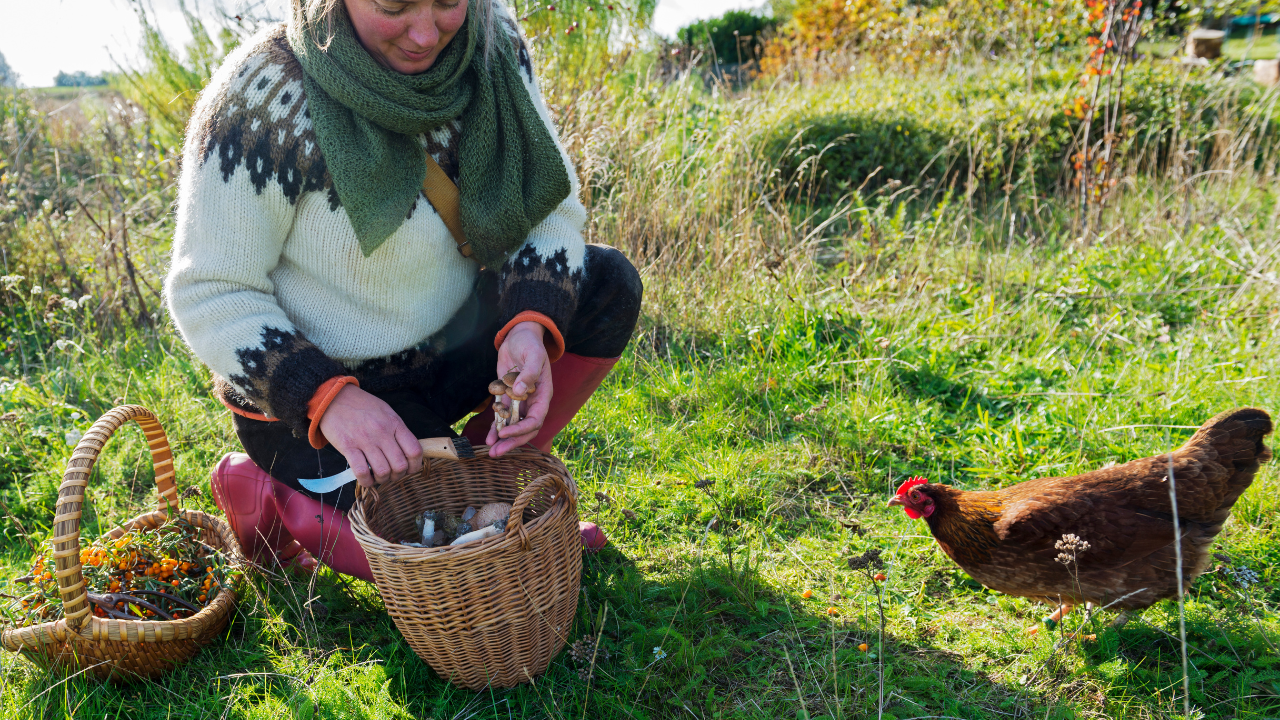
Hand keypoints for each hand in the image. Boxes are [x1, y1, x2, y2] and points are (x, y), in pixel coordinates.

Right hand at [318, 385, 422, 485]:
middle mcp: (382, 432)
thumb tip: (407, 452)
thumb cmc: (362, 406)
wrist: (334, 397)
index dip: (415, 466)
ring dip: (382, 479)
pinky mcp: (348, 447)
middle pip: (400, 465)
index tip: (409, 469)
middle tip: (392, 474)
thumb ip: (397, 430)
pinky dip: (366, 481)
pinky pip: (361, 472)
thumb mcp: (386, 412)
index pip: (414, 451)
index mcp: (394, 423)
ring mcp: (365, 440)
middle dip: (398, 476)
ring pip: (382, 471)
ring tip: (378, 476)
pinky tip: (366, 478)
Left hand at [488, 321, 553, 456]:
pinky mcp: (507, 397)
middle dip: (512, 442)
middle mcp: (533, 401)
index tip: (504, 433)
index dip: (521, 429)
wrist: (520, 335)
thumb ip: (529, 374)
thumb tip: (520, 392)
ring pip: (513, 426)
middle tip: (497, 453)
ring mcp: (520, 401)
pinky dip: (495, 427)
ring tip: (491, 451)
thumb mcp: (533, 355)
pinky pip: (502, 416)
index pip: (535, 419)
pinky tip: (488, 438)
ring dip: (503, 439)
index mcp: (543, 394)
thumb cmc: (530, 344)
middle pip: (525, 429)